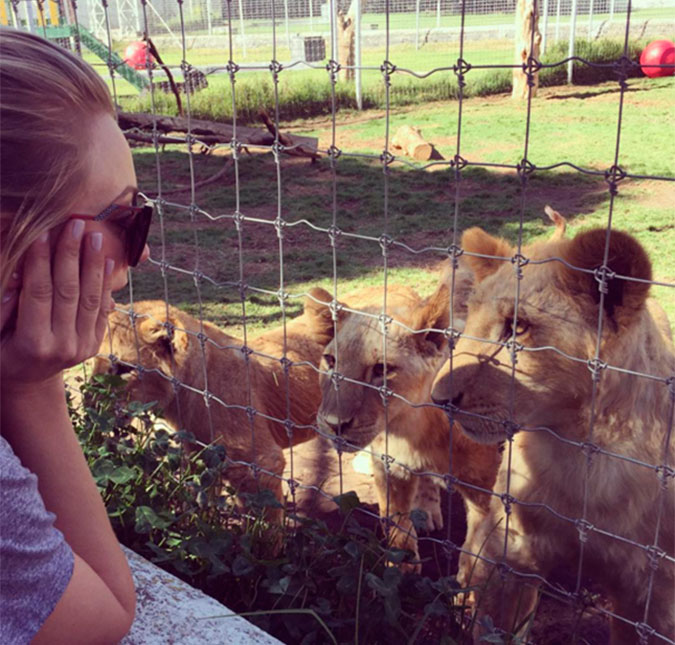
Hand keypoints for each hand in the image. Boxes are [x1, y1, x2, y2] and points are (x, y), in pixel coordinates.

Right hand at [1, 220, 114, 387]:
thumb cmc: (2, 352)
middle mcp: (63, 346)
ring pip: (91, 298)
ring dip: (94, 265)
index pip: (38, 293)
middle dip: (71, 254)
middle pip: (68, 291)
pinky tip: (108, 262)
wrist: (28, 381)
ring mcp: (83, 346)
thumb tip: (17, 274)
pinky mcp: (95, 343)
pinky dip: (105, 284)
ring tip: (95, 238)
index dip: (40, 261)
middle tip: (75, 224)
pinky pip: (102, 309)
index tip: (41, 233)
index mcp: (33, 343)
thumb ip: (3, 308)